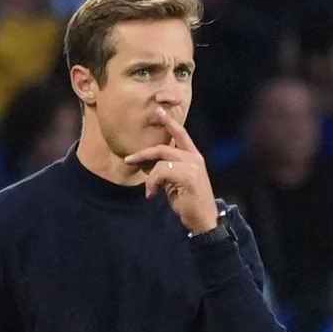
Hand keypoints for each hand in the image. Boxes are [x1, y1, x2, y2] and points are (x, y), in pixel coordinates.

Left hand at [125, 110, 219, 233]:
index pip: (181, 134)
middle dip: (143, 153)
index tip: (159, 110)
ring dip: (149, 177)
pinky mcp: (188, 176)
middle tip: (128, 159)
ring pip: (160, 162)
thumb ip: (164, 170)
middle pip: (163, 147)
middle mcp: (195, 158)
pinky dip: (152, 183)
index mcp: (194, 157)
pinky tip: (152, 194)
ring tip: (149, 191)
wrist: (204, 220)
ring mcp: (193, 166)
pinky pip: (161, 172)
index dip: (169, 122)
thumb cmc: (189, 202)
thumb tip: (145, 163)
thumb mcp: (174, 183)